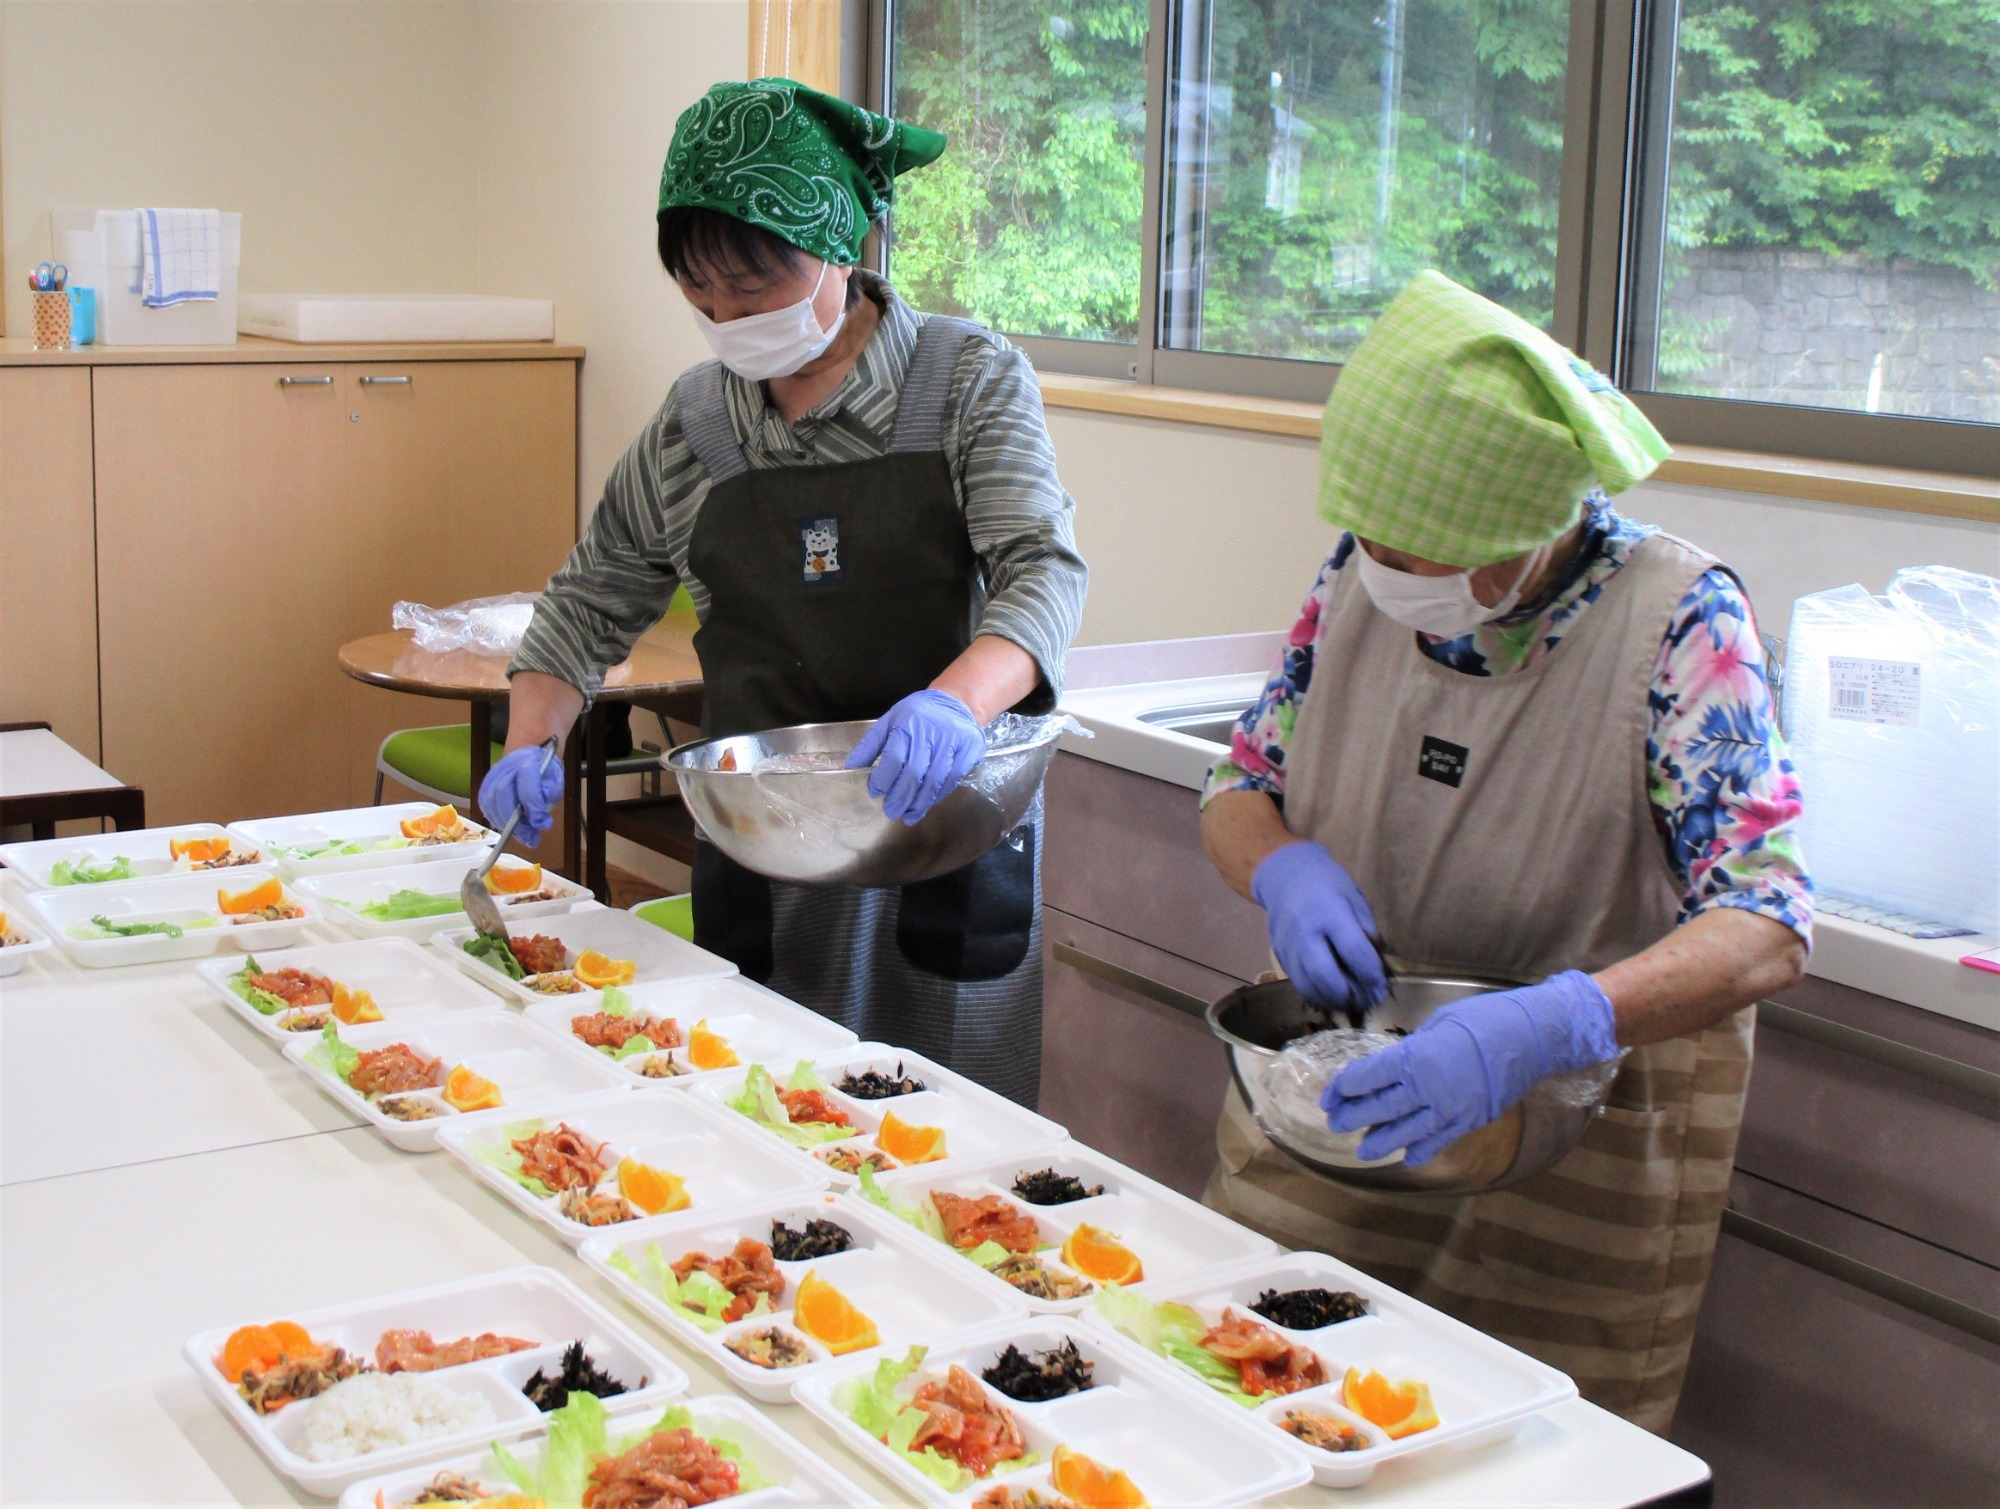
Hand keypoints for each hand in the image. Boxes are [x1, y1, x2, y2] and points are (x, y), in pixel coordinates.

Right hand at [478, 745, 564, 847]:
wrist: (525, 756)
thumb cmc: (543, 771)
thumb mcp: (555, 780)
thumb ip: (550, 795)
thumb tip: (540, 820)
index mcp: (527, 762)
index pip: (527, 785)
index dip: (533, 806)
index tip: (543, 824)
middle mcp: (505, 768)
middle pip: (503, 794)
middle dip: (516, 821)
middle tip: (531, 838)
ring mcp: (491, 777)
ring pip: (492, 802)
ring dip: (507, 824)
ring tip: (524, 836)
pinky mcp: (484, 787)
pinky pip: (486, 807)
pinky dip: (498, 821)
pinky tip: (511, 828)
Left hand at [845, 689, 984, 824]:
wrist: (955, 702)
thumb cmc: (917, 714)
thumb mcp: (890, 721)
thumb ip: (871, 745)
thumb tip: (850, 768)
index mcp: (907, 723)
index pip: (894, 757)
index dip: (883, 779)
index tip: (875, 793)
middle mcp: (931, 732)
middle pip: (914, 772)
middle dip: (900, 797)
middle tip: (891, 811)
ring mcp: (952, 741)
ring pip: (934, 780)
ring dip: (920, 802)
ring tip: (909, 815)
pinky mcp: (969, 749)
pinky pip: (952, 779)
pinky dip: (938, 795)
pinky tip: (927, 803)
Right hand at [1250, 841, 1387, 1010]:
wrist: (1286, 876)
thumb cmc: (1328, 885)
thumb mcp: (1355, 901)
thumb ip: (1366, 934)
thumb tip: (1376, 969)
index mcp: (1330, 913)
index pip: (1354, 951)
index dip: (1370, 974)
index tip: (1381, 986)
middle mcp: (1305, 932)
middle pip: (1325, 975)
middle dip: (1350, 995)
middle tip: (1366, 1000)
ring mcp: (1288, 946)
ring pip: (1309, 985)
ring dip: (1333, 1000)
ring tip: (1352, 1002)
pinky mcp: (1279, 956)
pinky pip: (1299, 983)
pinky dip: (1318, 994)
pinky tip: (1332, 994)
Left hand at [1323, 970, 1619, 1164]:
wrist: (1533, 1036)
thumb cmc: (1484, 1019)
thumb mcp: (1437, 1025)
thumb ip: (1412, 1049)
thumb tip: (1393, 1065)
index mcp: (1415, 1057)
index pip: (1368, 1077)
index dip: (1344, 1087)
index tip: (1330, 1094)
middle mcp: (1428, 1088)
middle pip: (1380, 1108)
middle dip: (1353, 1117)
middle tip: (1335, 1123)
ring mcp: (1451, 1109)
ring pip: (1406, 1132)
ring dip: (1381, 1142)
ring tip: (1362, 1150)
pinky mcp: (1471, 1121)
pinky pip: (1440, 1141)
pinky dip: (1421, 1151)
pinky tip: (1407, 1157)